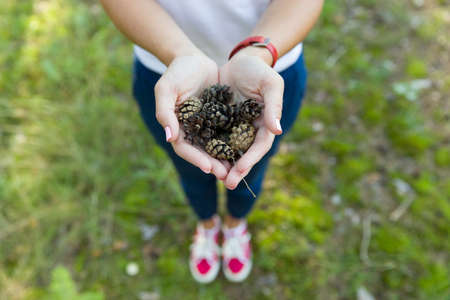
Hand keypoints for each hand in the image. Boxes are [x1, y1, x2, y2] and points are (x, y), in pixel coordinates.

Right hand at [155, 55, 228, 178]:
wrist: (194, 59)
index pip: (184, 148)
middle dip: (213, 164)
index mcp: (176, 127)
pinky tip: (244, 151)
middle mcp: (190, 130)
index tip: (209, 167)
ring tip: (237, 169)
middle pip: (200, 152)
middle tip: (226, 175)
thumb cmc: (177, 73)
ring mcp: (205, 126)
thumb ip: (165, 112)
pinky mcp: (218, 120)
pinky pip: (226, 134)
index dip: (195, 159)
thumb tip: (170, 138)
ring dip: (224, 159)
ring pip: (215, 147)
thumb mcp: (166, 89)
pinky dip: (233, 144)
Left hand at [219, 47, 283, 188]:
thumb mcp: (270, 84)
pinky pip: (216, 138)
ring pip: (229, 150)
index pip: (260, 145)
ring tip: (214, 177)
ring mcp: (235, 127)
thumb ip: (273, 106)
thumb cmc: (258, 70)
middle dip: (237, 170)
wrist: (241, 60)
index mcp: (265, 123)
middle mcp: (250, 129)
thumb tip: (277, 131)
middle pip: (245, 153)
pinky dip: (211, 150)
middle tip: (227, 184)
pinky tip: (203, 159)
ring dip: (223, 164)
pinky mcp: (221, 122)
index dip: (251, 158)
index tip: (240, 170)